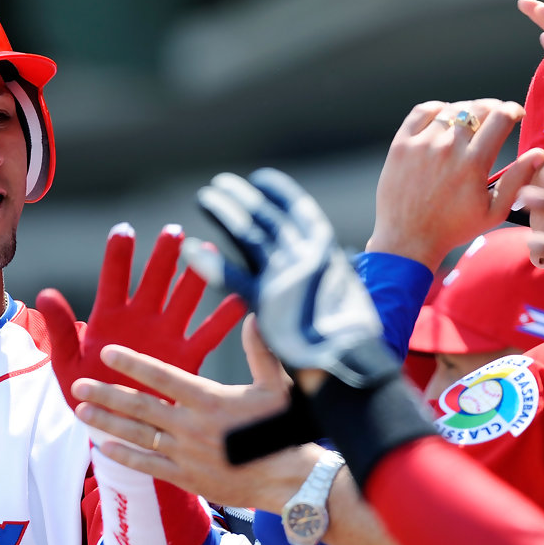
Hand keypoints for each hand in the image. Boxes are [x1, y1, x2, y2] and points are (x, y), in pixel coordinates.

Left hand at [37, 223, 245, 413]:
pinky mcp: (185, 357)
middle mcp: (141, 318)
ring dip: (195, 278)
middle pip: (155, 281)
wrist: (110, 422)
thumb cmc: (85, 389)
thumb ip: (62, 328)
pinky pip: (207, 335)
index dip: (119, 256)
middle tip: (174, 233)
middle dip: (163, 257)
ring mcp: (165, 335)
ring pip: (183, 300)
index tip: (125, 231)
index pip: (114, 279)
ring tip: (209, 252)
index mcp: (109, 317)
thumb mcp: (66, 361)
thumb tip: (45, 294)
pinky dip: (223, 319)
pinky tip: (241, 300)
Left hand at [71, 316, 315, 510]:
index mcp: (208, 399)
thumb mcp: (276, 386)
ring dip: (107, 423)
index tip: (107, 353)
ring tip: (81, 412)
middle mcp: (191, 426)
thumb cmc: (284, 430)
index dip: (132, 364)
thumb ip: (261, 350)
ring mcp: (186, 454)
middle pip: (140, 406)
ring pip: (138, 436)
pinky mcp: (187, 478)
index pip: (162, 376)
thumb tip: (254, 315)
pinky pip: (149, 467)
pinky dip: (125, 458)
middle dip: (107, 394)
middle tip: (77, 385)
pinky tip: (103, 449)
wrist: (289, 480)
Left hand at [182, 168, 391, 386]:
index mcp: (327, 251)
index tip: (261, 180)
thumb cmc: (353, 338)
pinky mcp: (263, 302)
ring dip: (223, 213)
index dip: (279, 193)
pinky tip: (189, 249)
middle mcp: (304, 255)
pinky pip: (230, 276)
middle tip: (221, 184)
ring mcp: (282, 276)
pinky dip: (209, 261)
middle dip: (243, 198)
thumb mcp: (349, 292)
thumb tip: (339, 260)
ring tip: (203, 198)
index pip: (299, 211)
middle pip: (267, 218)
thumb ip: (333, 273)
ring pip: (247, 235)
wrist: (350, 364)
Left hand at [366, 99, 543, 269]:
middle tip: (494, 119)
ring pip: (451, 109)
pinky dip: (436, 110)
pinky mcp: (401, 145)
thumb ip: (518, 180)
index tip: (515, 115)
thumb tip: (539, 153)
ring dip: (466, 111)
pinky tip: (443, 119)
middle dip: (493, 109)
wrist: (407, 240)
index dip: (513, 111)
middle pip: (478, 108)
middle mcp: (447, 148)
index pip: (501, 116)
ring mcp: (421, 145)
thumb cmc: (452, 229)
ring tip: (469, 124)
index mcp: (473, 163)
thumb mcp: (493, 212)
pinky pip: (422, 112)